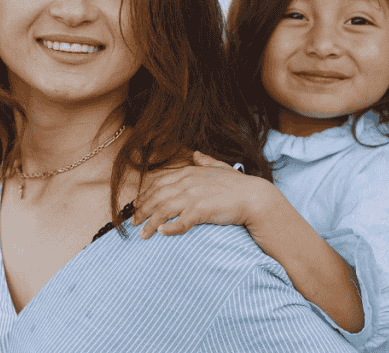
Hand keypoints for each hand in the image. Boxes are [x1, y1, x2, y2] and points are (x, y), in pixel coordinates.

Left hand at [131, 151, 270, 237]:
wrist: (255, 197)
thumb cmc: (238, 185)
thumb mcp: (220, 168)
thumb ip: (206, 161)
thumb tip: (196, 153)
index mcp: (189, 172)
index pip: (158, 182)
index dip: (144, 195)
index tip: (136, 206)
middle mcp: (188, 182)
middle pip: (157, 196)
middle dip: (142, 210)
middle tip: (134, 223)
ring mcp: (194, 196)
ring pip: (164, 209)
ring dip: (151, 223)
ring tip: (143, 234)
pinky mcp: (202, 210)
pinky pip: (181, 221)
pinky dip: (170, 227)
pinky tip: (162, 233)